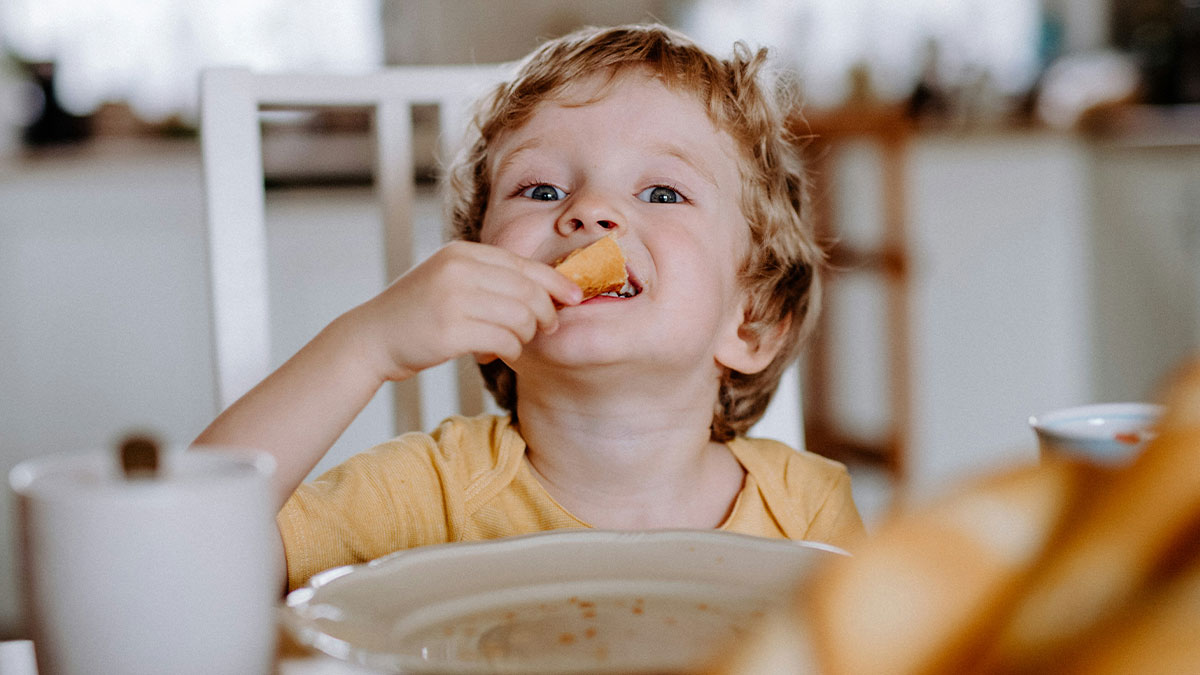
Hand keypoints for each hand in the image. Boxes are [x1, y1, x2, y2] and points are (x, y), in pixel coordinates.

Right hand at [348, 241, 582, 381]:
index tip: (575, 297)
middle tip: (544, 329)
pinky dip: (508, 350)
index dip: (556, 282)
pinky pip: (505, 340)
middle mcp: (459, 269)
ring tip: (509, 344)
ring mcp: (454, 298)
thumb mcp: (450, 280)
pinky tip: (492, 354)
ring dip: (524, 336)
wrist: (371, 338)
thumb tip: (544, 292)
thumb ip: (489, 279)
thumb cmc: (417, 314)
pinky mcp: (451, 329)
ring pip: (521, 317)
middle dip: (545, 313)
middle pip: (529, 291)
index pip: (524, 264)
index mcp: (462, 253)